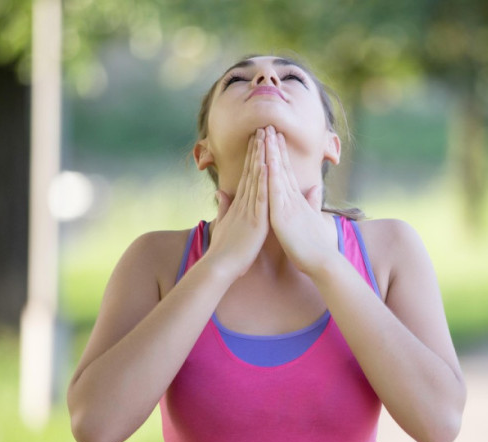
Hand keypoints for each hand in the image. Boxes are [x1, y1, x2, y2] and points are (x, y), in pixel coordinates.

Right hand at [206, 128, 268, 278]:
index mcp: (241, 204)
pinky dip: (264, 181)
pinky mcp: (255, 220)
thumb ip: (224, 207)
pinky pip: (261, 197)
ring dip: (261, 157)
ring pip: (256, 179)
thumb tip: (221, 192)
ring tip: (265, 137)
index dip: (253, 156)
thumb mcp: (225, 224)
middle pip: (253, 171)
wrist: (221, 266)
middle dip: (258, 149)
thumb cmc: (225, 249)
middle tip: (263, 128)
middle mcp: (245, 203)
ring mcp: (250, 210)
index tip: (258, 139)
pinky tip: (267, 165)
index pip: (249, 175)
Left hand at [264, 126, 336, 275]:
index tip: (275, 137)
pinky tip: (266, 161)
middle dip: (275, 146)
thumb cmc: (316, 246)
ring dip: (272, 154)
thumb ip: (312, 203)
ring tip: (266, 134)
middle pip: (282, 168)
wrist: (322, 262)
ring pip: (278, 175)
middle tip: (268, 125)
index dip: (280, 154)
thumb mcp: (311, 220)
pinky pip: (276, 192)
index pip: (285, 173)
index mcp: (295, 201)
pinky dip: (271, 176)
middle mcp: (292, 199)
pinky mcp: (283, 216)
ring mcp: (288, 206)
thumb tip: (315, 190)